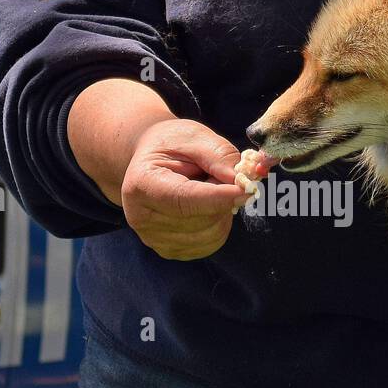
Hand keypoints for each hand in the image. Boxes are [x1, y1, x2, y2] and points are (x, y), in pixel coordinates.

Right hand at [121, 119, 252, 259]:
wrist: (152, 160)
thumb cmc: (172, 145)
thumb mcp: (195, 136)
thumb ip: (219, 156)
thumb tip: (241, 182)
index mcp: (142, 183)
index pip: (184, 200)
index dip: (219, 197)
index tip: (246, 189)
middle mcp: (141, 217)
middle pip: (201, 219)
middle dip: (223, 198)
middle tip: (218, 175)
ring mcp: (153, 238)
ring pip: (211, 234)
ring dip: (223, 211)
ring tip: (208, 188)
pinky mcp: (169, 250)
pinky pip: (211, 243)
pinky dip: (219, 224)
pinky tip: (207, 206)